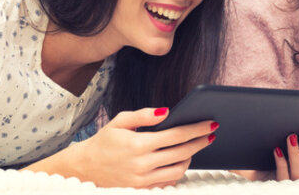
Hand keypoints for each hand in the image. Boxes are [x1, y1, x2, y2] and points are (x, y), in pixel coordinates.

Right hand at [24, 107, 216, 188]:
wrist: (86, 167)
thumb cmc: (105, 141)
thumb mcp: (120, 121)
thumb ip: (144, 116)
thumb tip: (167, 111)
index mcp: (138, 144)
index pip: (176, 135)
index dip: (196, 129)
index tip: (210, 123)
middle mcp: (142, 164)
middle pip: (182, 152)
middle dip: (200, 142)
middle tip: (211, 133)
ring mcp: (143, 179)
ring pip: (179, 169)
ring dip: (191, 157)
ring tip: (195, 146)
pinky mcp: (143, 188)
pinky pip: (169, 181)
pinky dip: (178, 170)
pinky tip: (182, 159)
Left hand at [232, 122, 298, 180]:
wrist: (249, 167)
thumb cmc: (267, 149)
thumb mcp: (279, 137)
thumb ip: (290, 128)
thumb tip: (292, 107)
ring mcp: (291, 179)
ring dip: (296, 151)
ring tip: (291, 136)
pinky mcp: (278, 183)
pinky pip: (283, 175)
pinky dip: (281, 162)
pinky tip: (277, 150)